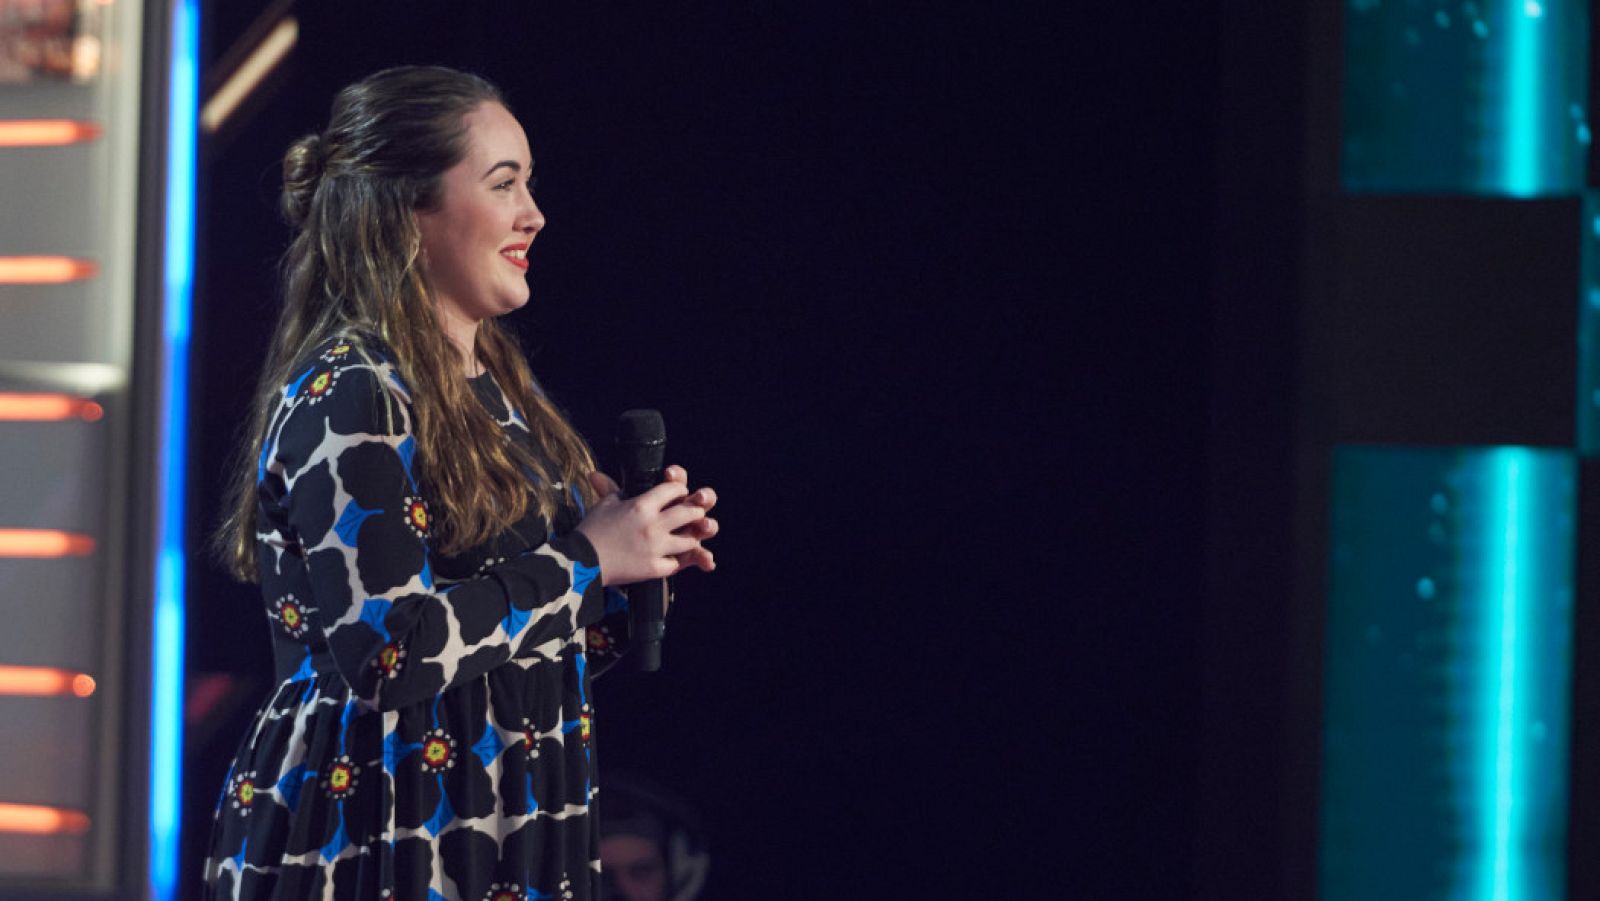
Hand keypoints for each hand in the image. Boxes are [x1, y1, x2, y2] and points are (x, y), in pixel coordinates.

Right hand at [577, 465, 718, 586]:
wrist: (581, 562)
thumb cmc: (591, 530)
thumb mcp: (605, 504)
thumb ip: (616, 490)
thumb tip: (615, 482)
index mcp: (641, 505)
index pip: (675, 489)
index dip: (679, 490)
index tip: (678, 494)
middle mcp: (653, 525)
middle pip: (691, 513)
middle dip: (695, 512)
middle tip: (692, 516)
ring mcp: (656, 548)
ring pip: (690, 541)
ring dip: (689, 538)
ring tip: (684, 538)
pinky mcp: (654, 569)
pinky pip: (676, 564)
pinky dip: (674, 561)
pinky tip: (668, 558)